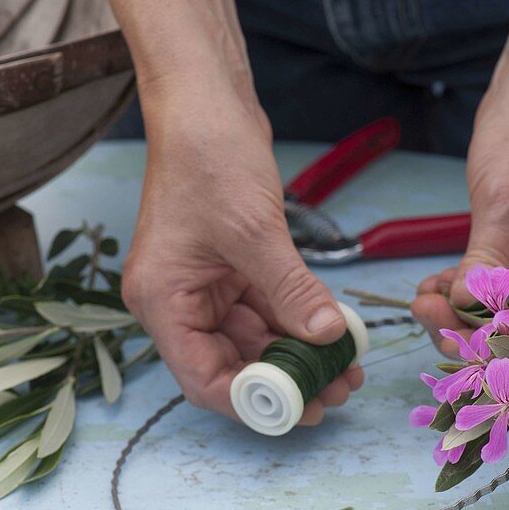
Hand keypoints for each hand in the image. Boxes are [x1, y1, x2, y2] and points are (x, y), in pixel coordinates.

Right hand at [122, 85, 362, 423]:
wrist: (206, 101)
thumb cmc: (208, 157)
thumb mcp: (253, 231)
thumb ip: (291, 290)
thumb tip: (326, 339)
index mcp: (162, 300)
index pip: (202, 378)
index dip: (253, 401)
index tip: (303, 408)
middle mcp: (178, 300)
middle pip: (231, 363)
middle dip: (284, 379)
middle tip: (336, 392)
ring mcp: (204, 284)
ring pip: (253, 338)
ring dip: (297, 353)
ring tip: (346, 367)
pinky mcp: (230, 266)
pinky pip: (265, 307)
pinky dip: (296, 321)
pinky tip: (333, 332)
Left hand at [411, 51, 508, 356]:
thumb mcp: (503, 204)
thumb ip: (487, 262)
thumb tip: (465, 311)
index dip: (497, 341)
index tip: (450, 338)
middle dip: (472, 329)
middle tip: (426, 314)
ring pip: (507, 314)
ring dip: (461, 314)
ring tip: (422, 300)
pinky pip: (499, 293)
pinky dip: (466, 295)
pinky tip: (433, 290)